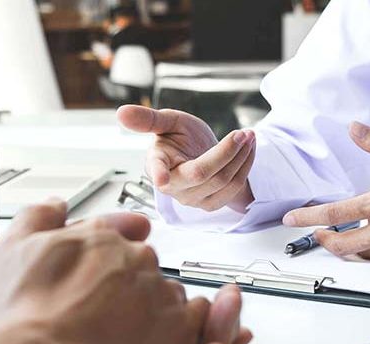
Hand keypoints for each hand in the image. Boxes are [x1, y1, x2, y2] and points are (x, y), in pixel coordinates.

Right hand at [0, 201, 250, 343]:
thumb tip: (55, 203)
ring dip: (156, 308)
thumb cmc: (22, 315)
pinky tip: (162, 341)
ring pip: (168, 293)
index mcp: (100, 238)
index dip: (104, 261)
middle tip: (107, 314)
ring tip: (130, 336)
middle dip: (129, 286)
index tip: (97, 278)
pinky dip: (186, 328)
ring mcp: (159, 293)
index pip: (113, 238)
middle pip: (142, 266)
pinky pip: (197, 320)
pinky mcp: (178, 330)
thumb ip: (37, 219)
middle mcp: (135, 259)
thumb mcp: (10, 249)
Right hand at [118, 105, 255, 211]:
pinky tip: (249, 149)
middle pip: (202, 173)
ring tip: (249, 136)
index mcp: (157, 164)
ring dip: (241, 156)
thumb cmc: (182, 138)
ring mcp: (192, 199)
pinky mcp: (211, 204)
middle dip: (226, 151)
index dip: (158, 174)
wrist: (202, 155)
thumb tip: (120, 112)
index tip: (161, 178)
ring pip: (222, 180)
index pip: (157, 171)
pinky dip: (246, 166)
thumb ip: (148, 119)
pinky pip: (233, 187)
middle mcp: (173, 186)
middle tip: (243, 132)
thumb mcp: (169, 122)